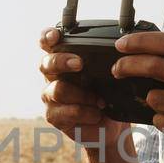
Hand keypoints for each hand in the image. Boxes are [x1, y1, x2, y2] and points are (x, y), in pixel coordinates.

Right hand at [38, 28, 129, 145]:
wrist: (109, 126)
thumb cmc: (106, 96)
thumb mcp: (108, 76)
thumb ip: (104, 63)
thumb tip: (117, 50)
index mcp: (63, 60)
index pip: (48, 44)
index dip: (48, 37)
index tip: (56, 36)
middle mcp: (53, 76)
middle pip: (46, 63)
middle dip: (62, 61)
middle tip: (79, 64)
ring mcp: (50, 96)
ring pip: (58, 89)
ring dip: (83, 95)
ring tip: (100, 101)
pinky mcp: (53, 115)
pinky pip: (66, 111)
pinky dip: (85, 112)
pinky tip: (96, 114)